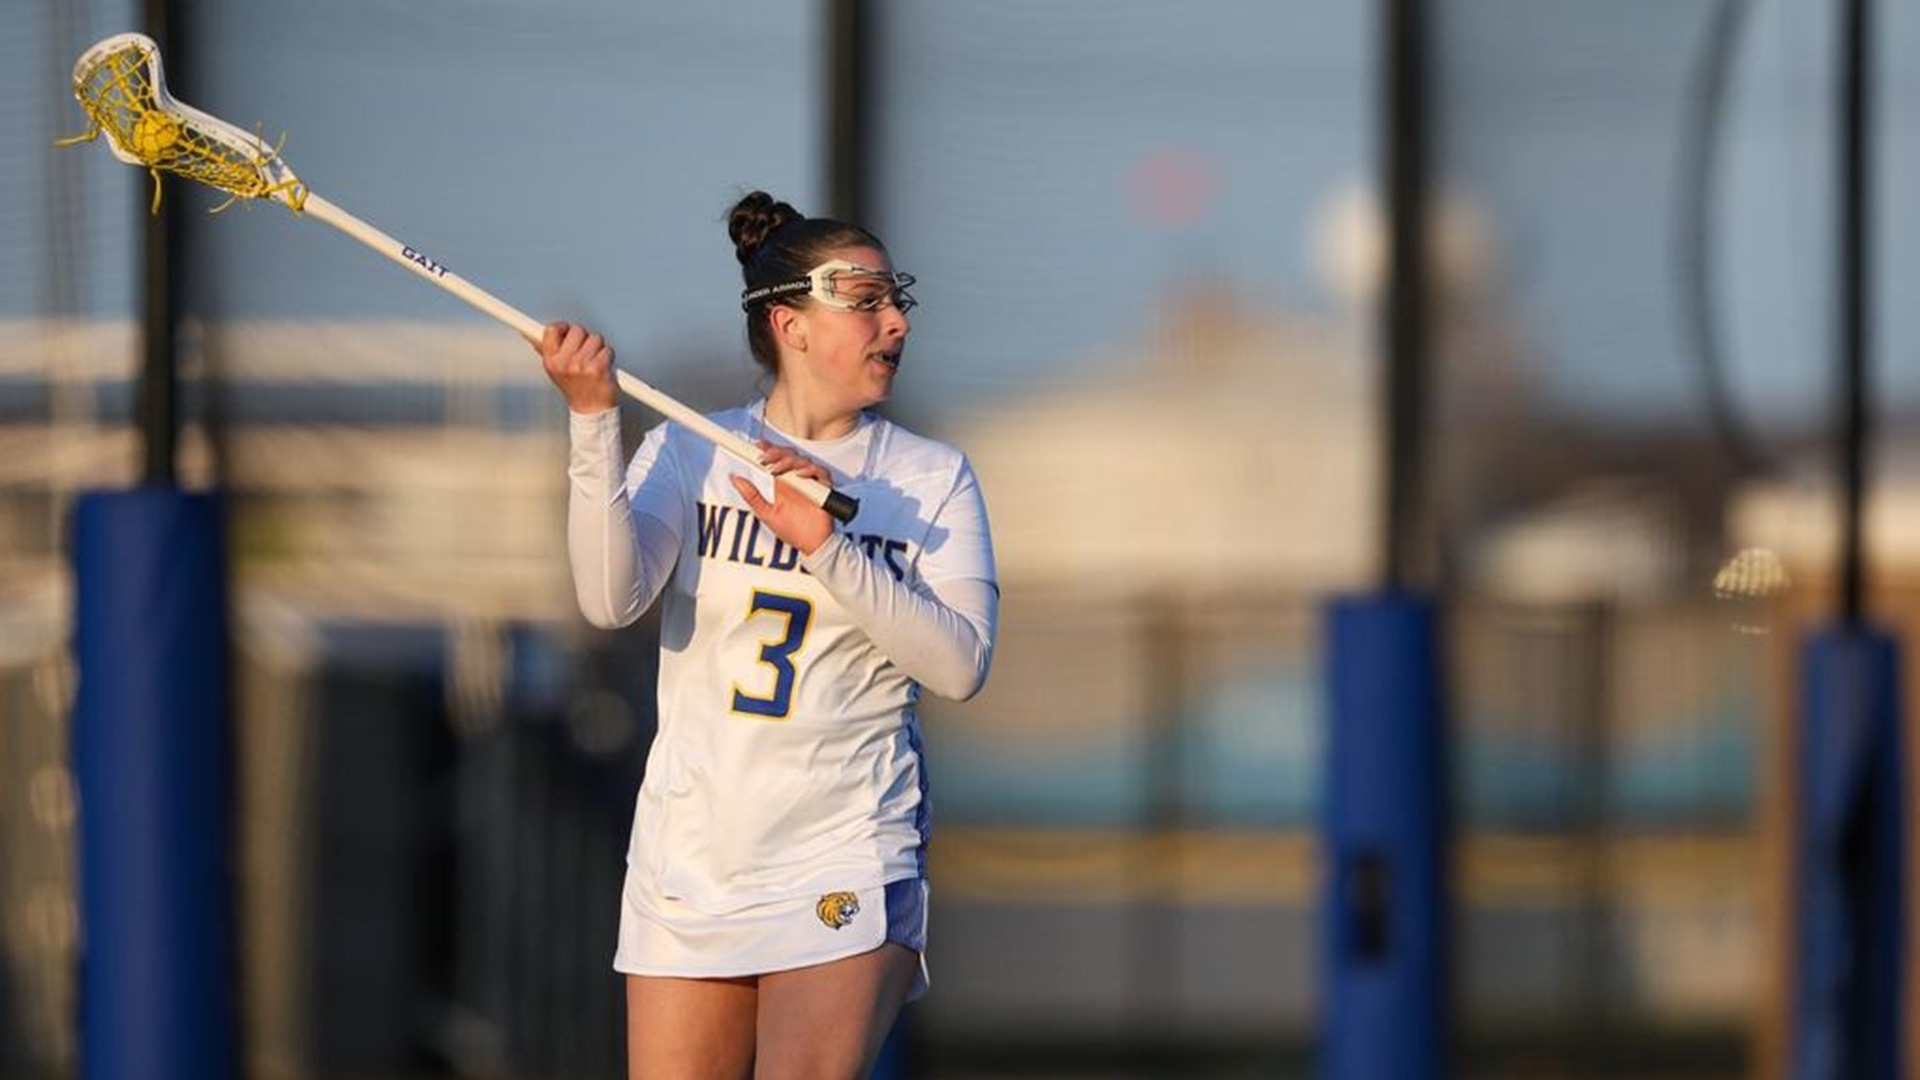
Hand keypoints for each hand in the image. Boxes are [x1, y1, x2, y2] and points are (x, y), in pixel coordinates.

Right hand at [537, 321, 616, 414]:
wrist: (591, 409)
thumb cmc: (575, 387)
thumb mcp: (554, 369)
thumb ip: (544, 349)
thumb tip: (528, 334)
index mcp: (550, 361)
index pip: (551, 330)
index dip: (563, 327)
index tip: (568, 332)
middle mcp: (563, 363)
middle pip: (578, 330)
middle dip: (585, 338)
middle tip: (585, 354)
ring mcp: (580, 366)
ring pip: (595, 338)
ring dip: (598, 348)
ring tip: (594, 362)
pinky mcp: (597, 369)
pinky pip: (607, 350)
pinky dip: (608, 356)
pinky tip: (603, 368)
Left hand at [728, 440, 834, 554]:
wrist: (811, 545)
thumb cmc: (792, 530)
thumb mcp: (765, 512)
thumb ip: (751, 495)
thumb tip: (734, 478)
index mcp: (783, 483)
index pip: (776, 459)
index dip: (768, 449)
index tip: (757, 446)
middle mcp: (797, 479)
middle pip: (789, 455)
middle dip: (776, 452)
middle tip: (763, 458)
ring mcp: (811, 483)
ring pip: (803, 460)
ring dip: (788, 461)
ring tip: (776, 468)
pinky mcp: (824, 488)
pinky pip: (821, 472)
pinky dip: (810, 471)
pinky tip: (799, 475)